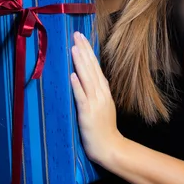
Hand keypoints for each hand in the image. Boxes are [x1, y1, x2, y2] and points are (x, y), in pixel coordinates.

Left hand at [70, 31, 122, 166]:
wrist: (110, 148)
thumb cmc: (104, 129)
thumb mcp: (104, 106)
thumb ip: (98, 92)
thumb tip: (90, 78)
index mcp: (104, 91)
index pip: (96, 67)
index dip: (88, 52)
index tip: (82, 38)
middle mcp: (101, 94)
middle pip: (92, 68)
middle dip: (83, 50)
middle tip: (76, 35)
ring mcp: (95, 103)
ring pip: (87, 78)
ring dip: (80, 63)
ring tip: (73, 48)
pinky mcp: (88, 113)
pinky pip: (81, 97)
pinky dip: (77, 85)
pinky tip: (72, 75)